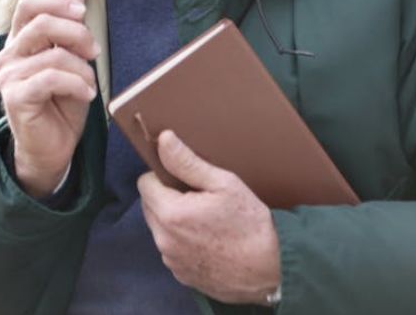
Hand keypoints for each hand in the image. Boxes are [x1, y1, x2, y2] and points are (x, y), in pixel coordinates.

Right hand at [0, 0, 99, 196]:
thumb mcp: (72, 60)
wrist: (51, 148)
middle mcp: (9, 54)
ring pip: (54, 54)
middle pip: (42, 23)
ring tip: (90, 84)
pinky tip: (85, 94)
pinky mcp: (15, 97)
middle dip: (77, 33)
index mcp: (20, 41)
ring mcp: (9, 76)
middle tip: (94, 50)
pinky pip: (51, 78)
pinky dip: (76, 84)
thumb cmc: (61, 104)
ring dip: (82, 68)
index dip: (57, 1)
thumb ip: (71, 27)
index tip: (81, 11)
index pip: (28, 5)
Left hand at [137, 130, 280, 304]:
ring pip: (160, 229)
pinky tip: (208, 240)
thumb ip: (188, 162)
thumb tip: (164, 140)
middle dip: (167, 198)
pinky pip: (172, 249)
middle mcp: (164, 240)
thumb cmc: (250, 227)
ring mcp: (171, 260)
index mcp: (170, 213)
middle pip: (149, 206)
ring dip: (174, 221)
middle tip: (198, 198)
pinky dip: (183, 242)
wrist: (270, 272)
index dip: (163, 176)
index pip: (145, 183)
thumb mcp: (224, 184)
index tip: (184, 179)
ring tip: (206, 220)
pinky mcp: (180, 274)